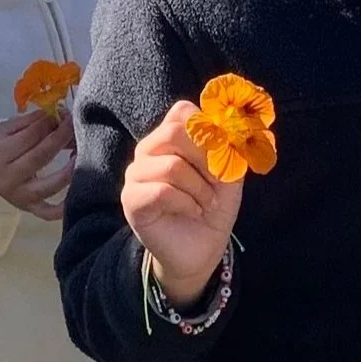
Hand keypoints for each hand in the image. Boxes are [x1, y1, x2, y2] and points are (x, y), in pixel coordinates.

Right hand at [0, 110, 75, 219]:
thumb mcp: (6, 130)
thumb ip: (31, 121)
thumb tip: (58, 113)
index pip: (30, 136)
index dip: (50, 123)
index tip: (64, 114)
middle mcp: (7, 178)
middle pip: (41, 156)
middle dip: (62, 139)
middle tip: (75, 127)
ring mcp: (20, 196)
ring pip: (50, 185)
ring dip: (70, 170)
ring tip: (81, 153)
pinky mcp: (29, 209)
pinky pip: (48, 213)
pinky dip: (63, 208)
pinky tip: (78, 191)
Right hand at [121, 100, 240, 307]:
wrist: (201, 249)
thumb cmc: (211, 207)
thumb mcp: (229, 174)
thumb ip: (228, 149)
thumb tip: (229, 128)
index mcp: (170, 137)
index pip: (182, 112)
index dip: (208, 130)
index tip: (223, 155)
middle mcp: (149, 149)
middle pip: (174, 132)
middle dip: (205, 160)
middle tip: (216, 183)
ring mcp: (136, 173)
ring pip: (172, 165)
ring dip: (199, 188)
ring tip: (205, 204)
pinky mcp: (131, 199)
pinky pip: (162, 191)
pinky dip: (187, 203)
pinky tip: (192, 212)